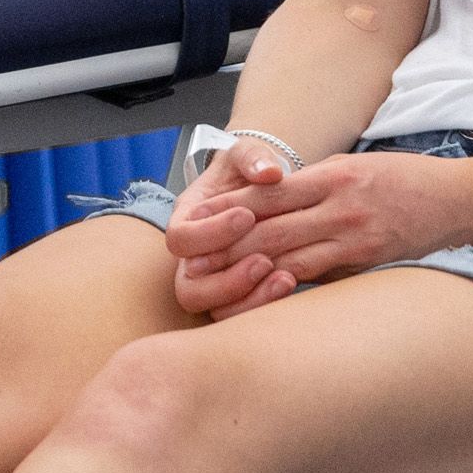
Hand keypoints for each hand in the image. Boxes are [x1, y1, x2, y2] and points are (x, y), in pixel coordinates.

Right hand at [160, 135, 301, 319]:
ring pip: (214, 310)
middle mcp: (194, 257)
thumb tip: (270, 173)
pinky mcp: (239, 296)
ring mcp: (214, 281)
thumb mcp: (248, 154)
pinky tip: (292, 282)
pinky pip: (241, 318)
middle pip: (188, 288)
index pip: (180, 239)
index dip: (210, 233)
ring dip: (247, 298)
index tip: (247, 215)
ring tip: (283, 275)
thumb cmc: (251, 170)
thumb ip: (254, 158)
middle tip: (263, 258)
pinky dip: (264, 305)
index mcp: (188, 220)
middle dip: (226, 278)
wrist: (267, 188)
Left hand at [168, 150, 472, 309]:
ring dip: (248, 271)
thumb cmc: (404, 182)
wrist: (459, 200)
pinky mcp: (367, 262)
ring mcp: (353, 235)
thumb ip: (313, 185)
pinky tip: (264, 297)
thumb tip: (270, 202)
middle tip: (192, 263)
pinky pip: (319, 277)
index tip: (198, 223)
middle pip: (269, 226)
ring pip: (288, 255)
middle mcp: (338, 204)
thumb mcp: (355, 167)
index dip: (229, 209)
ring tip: (214, 284)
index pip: (267, 192)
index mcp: (331, 174)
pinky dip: (287, 287)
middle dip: (226, 245)